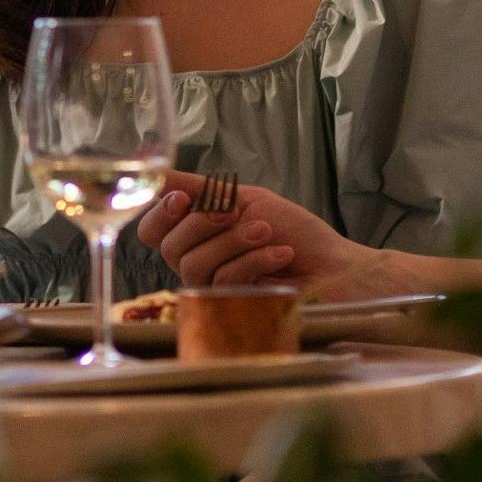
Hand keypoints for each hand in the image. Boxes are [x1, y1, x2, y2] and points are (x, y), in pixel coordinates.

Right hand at [134, 174, 370, 291]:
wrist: (330, 264)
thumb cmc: (293, 230)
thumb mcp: (245, 198)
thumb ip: (200, 189)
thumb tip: (157, 173)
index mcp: (197, 235)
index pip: (151, 231)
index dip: (160, 214)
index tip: (184, 200)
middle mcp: (198, 262)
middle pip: (168, 248)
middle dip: (203, 224)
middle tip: (236, 214)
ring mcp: (213, 289)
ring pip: (194, 266)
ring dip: (234, 242)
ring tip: (267, 234)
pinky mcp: (231, 308)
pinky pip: (222, 281)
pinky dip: (254, 261)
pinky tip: (279, 255)